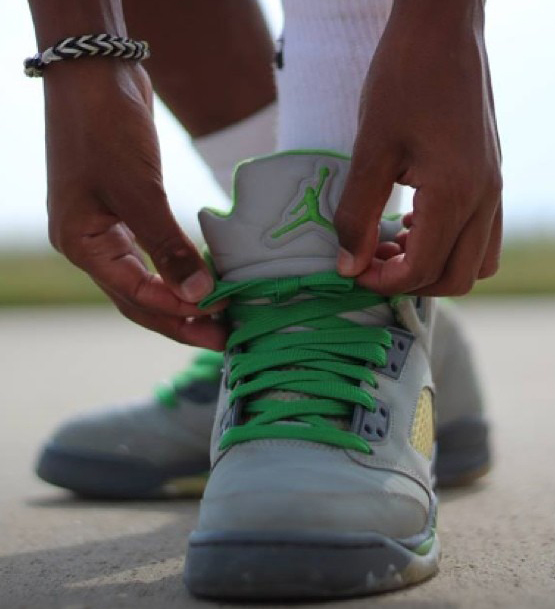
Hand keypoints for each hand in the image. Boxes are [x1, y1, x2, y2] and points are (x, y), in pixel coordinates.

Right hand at [43, 61, 224, 347]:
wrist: (96, 73)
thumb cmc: (106, 127)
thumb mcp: (139, 190)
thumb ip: (167, 245)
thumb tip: (199, 295)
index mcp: (82, 244)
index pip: (134, 296)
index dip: (178, 313)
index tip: (219, 322)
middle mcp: (91, 245)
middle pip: (139, 300)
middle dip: (181, 322)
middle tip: (223, 340)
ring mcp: (106, 230)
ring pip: (145, 282)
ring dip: (181, 302)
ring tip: (219, 320)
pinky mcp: (125, 214)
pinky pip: (152, 257)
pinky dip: (177, 272)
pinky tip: (203, 280)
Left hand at [335, 0, 501, 295]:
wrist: (444, 28)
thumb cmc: (405, 78)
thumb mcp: (370, 149)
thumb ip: (356, 214)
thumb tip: (348, 266)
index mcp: (455, 195)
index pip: (421, 270)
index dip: (382, 282)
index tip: (352, 270)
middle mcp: (485, 200)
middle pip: (456, 280)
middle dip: (410, 282)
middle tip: (371, 260)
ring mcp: (495, 190)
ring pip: (477, 263)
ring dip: (435, 267)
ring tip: (394, 242)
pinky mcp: (493, 178)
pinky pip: (484, 236)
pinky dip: (451, 245)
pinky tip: (415, 221)